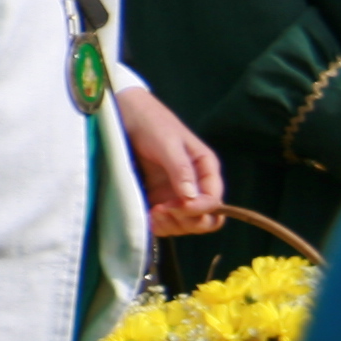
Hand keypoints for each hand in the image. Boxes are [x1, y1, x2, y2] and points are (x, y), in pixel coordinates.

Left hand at [117, 85, 223, 220]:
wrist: (125, 115)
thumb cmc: (151, 123)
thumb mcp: (167, 143)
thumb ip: (180, 168)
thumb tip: (191, 197)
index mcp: (206, 170)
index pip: (214, 202)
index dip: (199, 210)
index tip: (176, 206)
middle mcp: (195, 186)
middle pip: (205, 219)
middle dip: (186, 221)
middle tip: (161, 211)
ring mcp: (176, 194)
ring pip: (185, 225)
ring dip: (171, 226)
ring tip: (151, 214)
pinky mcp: (157, 198)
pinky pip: (165, 221)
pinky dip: (158, 225)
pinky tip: (145, 217)